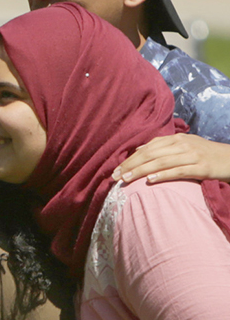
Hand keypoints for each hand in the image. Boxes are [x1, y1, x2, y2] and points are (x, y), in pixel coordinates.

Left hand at [113, 134, 229, 184]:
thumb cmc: (205, 154)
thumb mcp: (184, 146)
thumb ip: (163, 147)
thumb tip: (139, 150)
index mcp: (177, 139)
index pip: (148, 148)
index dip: (130, 158)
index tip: (115, 169)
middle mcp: (183, 145)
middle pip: (151, 154)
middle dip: (131, 165)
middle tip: (115, 176)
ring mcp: (193, 155)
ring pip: (162, 162)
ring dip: (141, 171)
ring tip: (126, 179)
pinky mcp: (202, 168)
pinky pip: (179, 171)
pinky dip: (163, 175)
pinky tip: (150, 180)